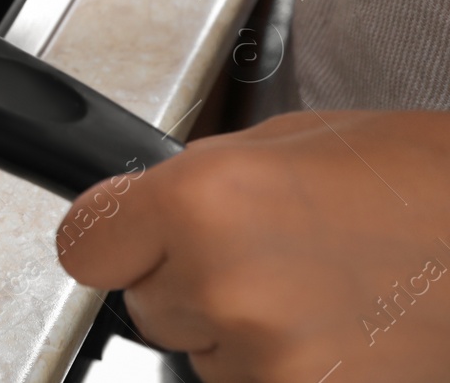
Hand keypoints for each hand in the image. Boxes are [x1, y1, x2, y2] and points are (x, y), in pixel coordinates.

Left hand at [57, 110, 449, 382]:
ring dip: (239, 333)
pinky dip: (282, 370)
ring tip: (319, 295)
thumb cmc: (420, 183)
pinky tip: (336, 335)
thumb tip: (146, 209)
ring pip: (201, 355)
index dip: (111, 242)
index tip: (127, 243)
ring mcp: (263, 358)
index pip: (85, 246)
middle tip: (267, 259)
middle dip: (189, 284)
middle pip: (147, 305)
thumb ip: (198, 179)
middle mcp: (220, 282)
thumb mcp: (286, 142)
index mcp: (201, 199)